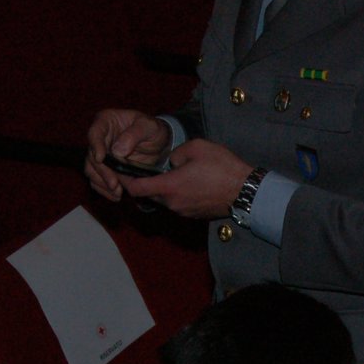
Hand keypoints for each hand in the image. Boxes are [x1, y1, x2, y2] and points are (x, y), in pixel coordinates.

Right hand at [85, 108, 172, 200]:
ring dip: (102, 183)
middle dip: (102, 171)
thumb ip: (134, 134)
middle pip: (91, 155)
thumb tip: (117, 150)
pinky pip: (98, 180)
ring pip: (91, 170)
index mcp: (106, 121)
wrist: (159, 144)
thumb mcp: (149, 126)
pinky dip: (104, 189)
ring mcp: (101, 154)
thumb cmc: (152, 130)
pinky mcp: (105, 168)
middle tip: (114, 184)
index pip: (95, 133)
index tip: (100, 159)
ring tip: (117, 193)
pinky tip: (115, 195)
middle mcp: (100, 137)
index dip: (96, 146)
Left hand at [123, 139, 251, 219]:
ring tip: (173, 174)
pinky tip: (190, 183)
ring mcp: (183, 212)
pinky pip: (178, 204)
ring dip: (164, 189)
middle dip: (145, 183)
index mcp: (169, 186)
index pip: (136, 188)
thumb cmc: (222, 167)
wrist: (246, 191)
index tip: (118, 172)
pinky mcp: (194, 215)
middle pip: (149, 195)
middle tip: (144, 169)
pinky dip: (177, 195)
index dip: (124, 180)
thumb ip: (176, 153)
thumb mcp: (197, 147)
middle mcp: (172, 203)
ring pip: (164, 200)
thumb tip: (172, 163)